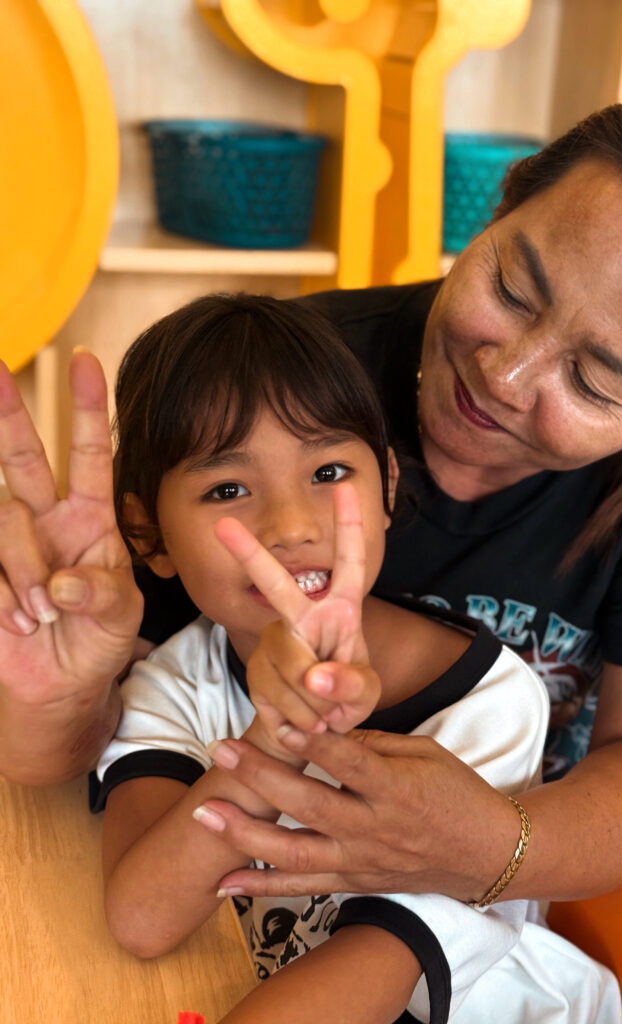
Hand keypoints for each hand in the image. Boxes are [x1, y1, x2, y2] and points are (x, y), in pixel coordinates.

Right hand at [0, 352, 141, 705]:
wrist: (62, 685)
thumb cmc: (98, 641)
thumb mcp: (120, 617)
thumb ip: (102, 593)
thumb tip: (60, 583)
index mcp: (91, 518)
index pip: (90, 454)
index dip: (88, 410)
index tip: (86, 362)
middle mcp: (47, 519)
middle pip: (23, 456)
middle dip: (7, 414)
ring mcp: (10, 543)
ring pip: (6, 522)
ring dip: (26, 571)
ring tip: (43, 615)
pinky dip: (6, 598)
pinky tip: (20, 622)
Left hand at [191, 728, 518, 902]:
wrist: (486, 852)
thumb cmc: (456, 792)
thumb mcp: (424, 752)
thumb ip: (372, 743)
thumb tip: (322, 728)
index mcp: (397, 788)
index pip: (348, 762)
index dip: (311, 742)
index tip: (277, 721)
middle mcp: (376, 828)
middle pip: (310, 804)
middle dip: (261, 778)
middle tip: (221, 751)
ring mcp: (363, 860)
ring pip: (297, 853)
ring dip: (246, 835)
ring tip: (206, 815)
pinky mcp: (356, 882)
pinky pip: (304, 887)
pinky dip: (263, 885)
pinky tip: (225, 882)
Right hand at [214, 482, 380, 739]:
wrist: (310, 733)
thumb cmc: (345, 698)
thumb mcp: (366, 695)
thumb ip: (352, 686)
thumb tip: (315, 676)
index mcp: (341, 610)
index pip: (349, 563)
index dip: (349, 525)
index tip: (344, 486)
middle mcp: (302, 616)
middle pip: (276, 585)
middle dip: (249, 554)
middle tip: (223, 527)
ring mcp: (275, 640)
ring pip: (288, 666)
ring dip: (314, 705)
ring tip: (325, 715)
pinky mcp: (255, 668)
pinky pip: (274, 694)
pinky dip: (296, 720)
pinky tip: (302, 721)